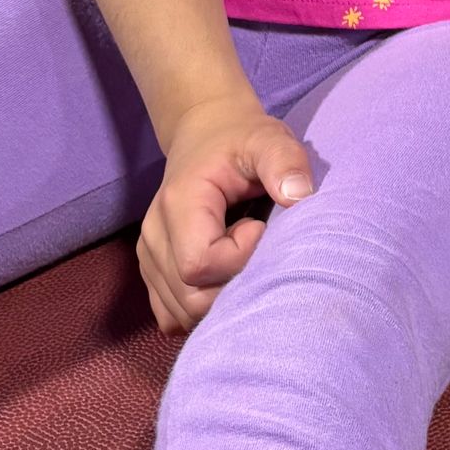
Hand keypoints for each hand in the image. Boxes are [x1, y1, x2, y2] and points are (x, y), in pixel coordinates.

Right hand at [137, 94, 314, 333]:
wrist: (207, 134)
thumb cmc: (242, 140)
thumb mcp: (269, 139)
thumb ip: (284, 161)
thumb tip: (299, 195)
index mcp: (178, 204)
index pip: (199, 265)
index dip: (238, 257)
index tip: (259, 227)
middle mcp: (154, 236)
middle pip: (190, 298)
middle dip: (233, 287)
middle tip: (256, 250)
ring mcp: (149, 258)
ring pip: (182, 312)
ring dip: (221, 301)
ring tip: (241, 260)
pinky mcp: (154, 272)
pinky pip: (172, 315)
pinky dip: (202, 309)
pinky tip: (225, 281)